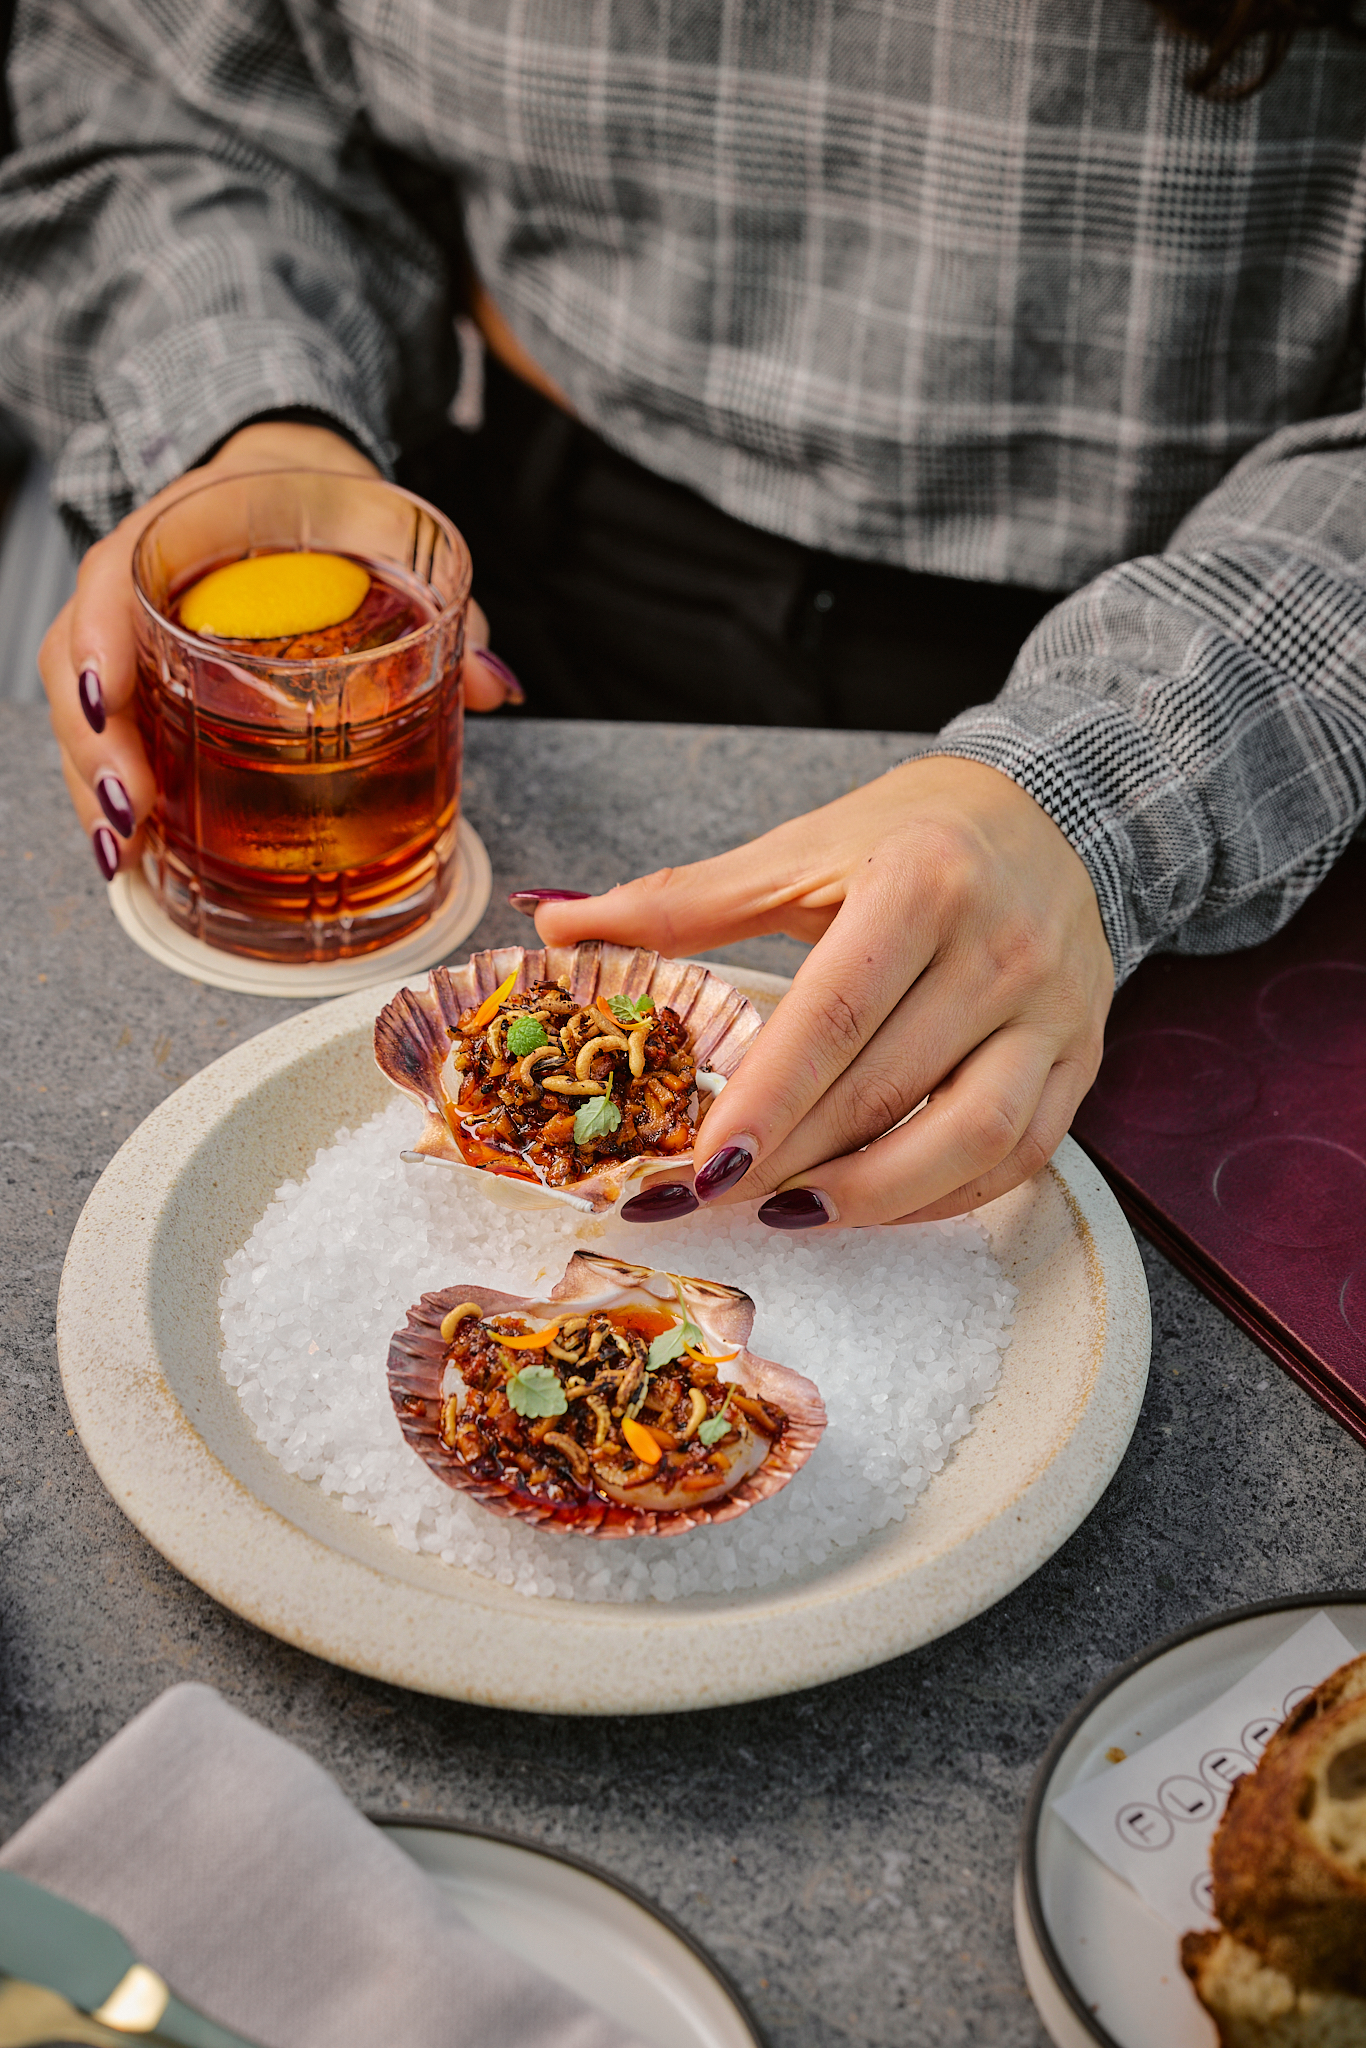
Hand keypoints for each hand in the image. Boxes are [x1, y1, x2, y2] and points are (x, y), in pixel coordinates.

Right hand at [40, 419, 520, 877]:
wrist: (297, 486)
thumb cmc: (330, 508)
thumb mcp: (387, 534)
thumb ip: (444, 604)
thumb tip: (493, 685)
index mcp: (186, 522)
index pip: (110, 574)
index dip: (96, 639)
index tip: (106, 701)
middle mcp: (139, 577)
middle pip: (76, 658)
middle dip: (93, 746)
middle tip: (132, 816)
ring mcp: (133, 631)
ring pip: (81, 708)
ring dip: (95, 786)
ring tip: (127, 855)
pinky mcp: (146, 679)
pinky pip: (112, 734)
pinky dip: (116, 794)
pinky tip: (138, 852)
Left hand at [530, 756, 1114, 1225]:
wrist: (1053, 814)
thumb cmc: (911, 835)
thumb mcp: (799, 850)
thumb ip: (682, 900)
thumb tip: (557, 922)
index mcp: (923, 883)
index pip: (833, 1016)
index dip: (764, 1100)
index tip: (702, 1166)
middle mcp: (1001, 950)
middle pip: (885, 1088)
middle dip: (790, 1161)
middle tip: (710, 1201)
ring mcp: (1052, 1012)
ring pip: (966, 1140)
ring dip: (870, 1196)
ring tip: (789, 1212)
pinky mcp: (1082, 1059)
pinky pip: (1017, 1157)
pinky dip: (939, 1198)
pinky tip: (868, 1202)